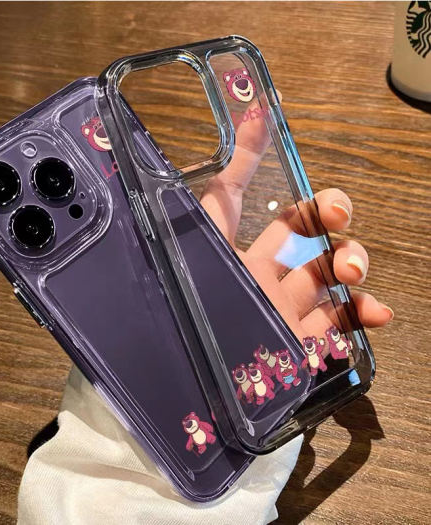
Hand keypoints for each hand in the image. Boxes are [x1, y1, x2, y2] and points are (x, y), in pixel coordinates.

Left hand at [199, 96, 392, 341]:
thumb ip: (201, 202)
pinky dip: (361, 314)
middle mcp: (251, 273)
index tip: (260, 114)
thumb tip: (209, 129)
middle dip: (327, 211)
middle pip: (299, 228)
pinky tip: (375, 313)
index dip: (244, 156)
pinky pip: (338, 322)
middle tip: (337, 214)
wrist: (189, 400)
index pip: (230, 195)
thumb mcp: (185, 253)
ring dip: (352, 259)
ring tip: (351, 269)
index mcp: (219, 251)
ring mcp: (280, 306)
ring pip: (327, 271)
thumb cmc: (181, 322)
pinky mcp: (299, 341)